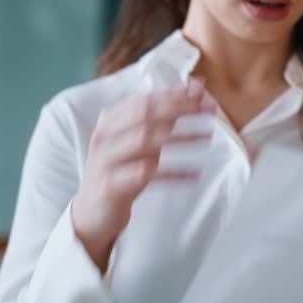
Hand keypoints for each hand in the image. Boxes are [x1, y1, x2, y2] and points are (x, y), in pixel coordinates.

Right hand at [70, 79, 214, 269]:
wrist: (92, 212)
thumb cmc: (121, 169)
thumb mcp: (137, 140)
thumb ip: (161, 117)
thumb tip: (195, 90)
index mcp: (111, 120)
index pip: (145, 100)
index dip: (175, 95)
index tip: (202, 93)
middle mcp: (105, 137)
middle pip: (145, 116)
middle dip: (180, 109)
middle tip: (210, 110)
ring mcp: (106, 161)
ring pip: (145, 142)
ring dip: (180, 138)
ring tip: (207, 136)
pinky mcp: (111, 186)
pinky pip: (146, 176)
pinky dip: (173, 174)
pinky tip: (194, 174)